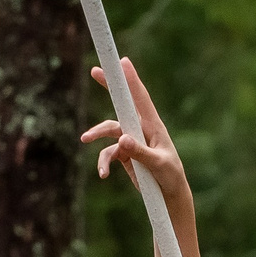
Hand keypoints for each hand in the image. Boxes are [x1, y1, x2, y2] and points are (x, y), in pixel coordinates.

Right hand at [79, 57, 188, 200]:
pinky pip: (108, 153)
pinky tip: (103, 175)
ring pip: (110, 130)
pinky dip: (103, 162)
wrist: (168, 195)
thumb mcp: (157, 164)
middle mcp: (141, 128)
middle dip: (108, 87)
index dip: (131, 79)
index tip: (122, 61)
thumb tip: (121, 139)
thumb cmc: (170, 176)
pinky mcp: (125, 154)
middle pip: (121, 104)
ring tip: (85, 139)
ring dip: (97, 133)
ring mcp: (131, 140)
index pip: (140, 98)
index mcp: (153, 125)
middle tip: (94, 71)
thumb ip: (140, 152)